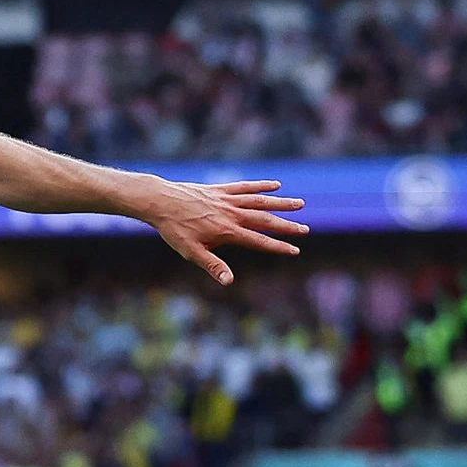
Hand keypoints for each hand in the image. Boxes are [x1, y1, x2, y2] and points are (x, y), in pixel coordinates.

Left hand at [136, 177, 305, 285]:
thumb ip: (213, 266)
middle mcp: (232, 214)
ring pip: (260, 201)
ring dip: (281, 203)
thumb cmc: (175, 230)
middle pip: (265, 220)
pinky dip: (261, 186)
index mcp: (227, 232)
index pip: (259, 241)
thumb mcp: (192, 252)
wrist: (161, 201)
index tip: (295, 250)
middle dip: (286, 226)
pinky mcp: (221, 189)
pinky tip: (276, 185)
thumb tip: (229, 282)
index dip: (278, 246)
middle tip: (305, 230)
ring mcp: (228, 199)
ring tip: (300, 204)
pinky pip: (245, 187)